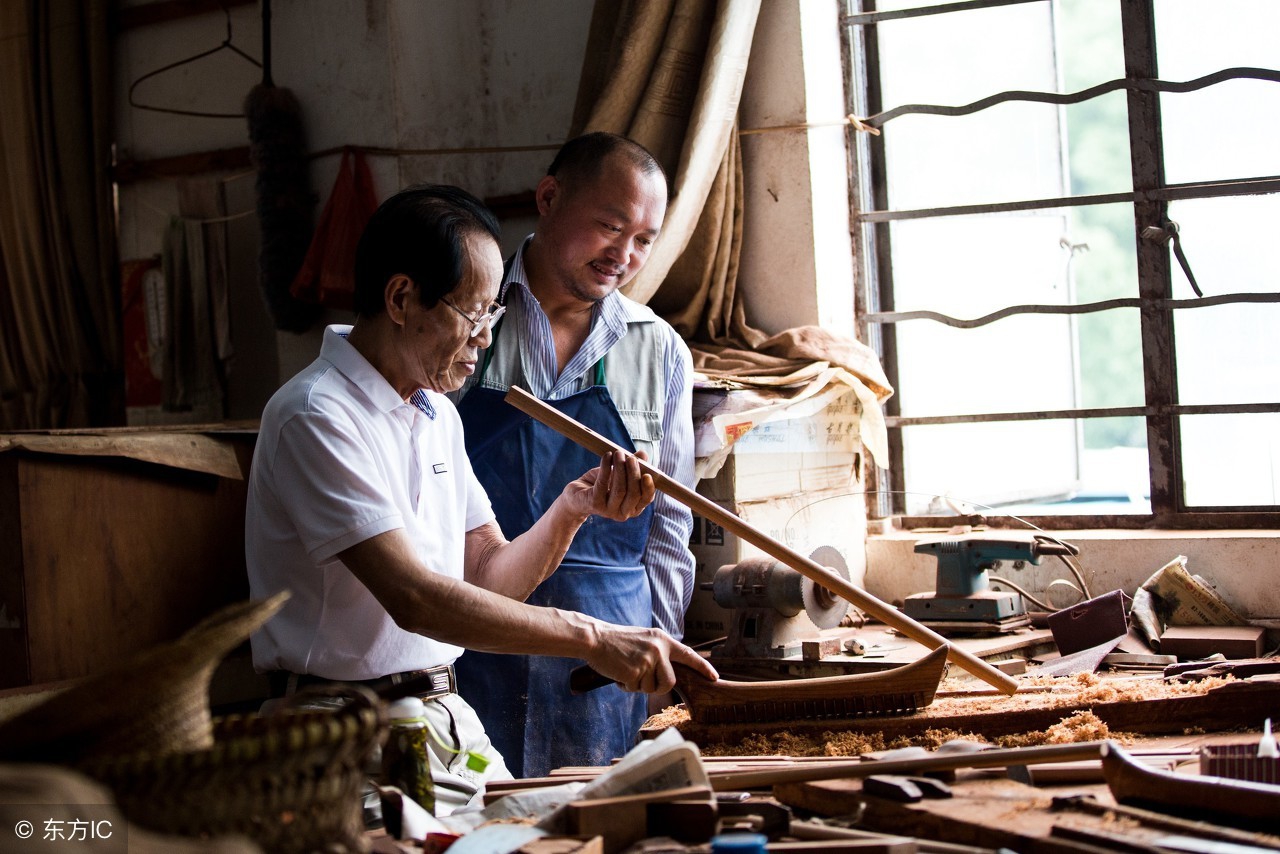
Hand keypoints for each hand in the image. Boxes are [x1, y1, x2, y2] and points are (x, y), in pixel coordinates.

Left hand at [562, 449, 655, 521]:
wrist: (577, 495)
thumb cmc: (601, 484)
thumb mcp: (619, 473)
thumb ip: (633, 465)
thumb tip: (643, 454)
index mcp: (634, 507)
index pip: (646, 499)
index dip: (649, 487)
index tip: (648, 474)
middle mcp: (623, 513)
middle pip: (633, 494)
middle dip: (633, 474)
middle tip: (631, 458)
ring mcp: (609, 511)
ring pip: (619, 490)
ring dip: (620, 469)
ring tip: (618, 453)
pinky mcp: (594, 504)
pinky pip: (602, 483)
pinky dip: (606, 467)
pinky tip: (606, 456)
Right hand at [584, 625, 717, 693]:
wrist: (595, 638)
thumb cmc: (617, 642)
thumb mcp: (644, 640)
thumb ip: (658, 652)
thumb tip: (669, 673)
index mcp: (662, 639)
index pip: (688, 655)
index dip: (702, 667)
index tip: (714, 676)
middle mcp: (658, 649)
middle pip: (670, 682)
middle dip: (658, 687)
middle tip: (642, 680)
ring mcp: (647, 661)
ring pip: (651, 688)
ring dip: (639, 686)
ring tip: (626, 670)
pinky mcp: (634, 672)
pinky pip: (635, 689)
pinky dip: (625, 686)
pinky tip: (618, 673)